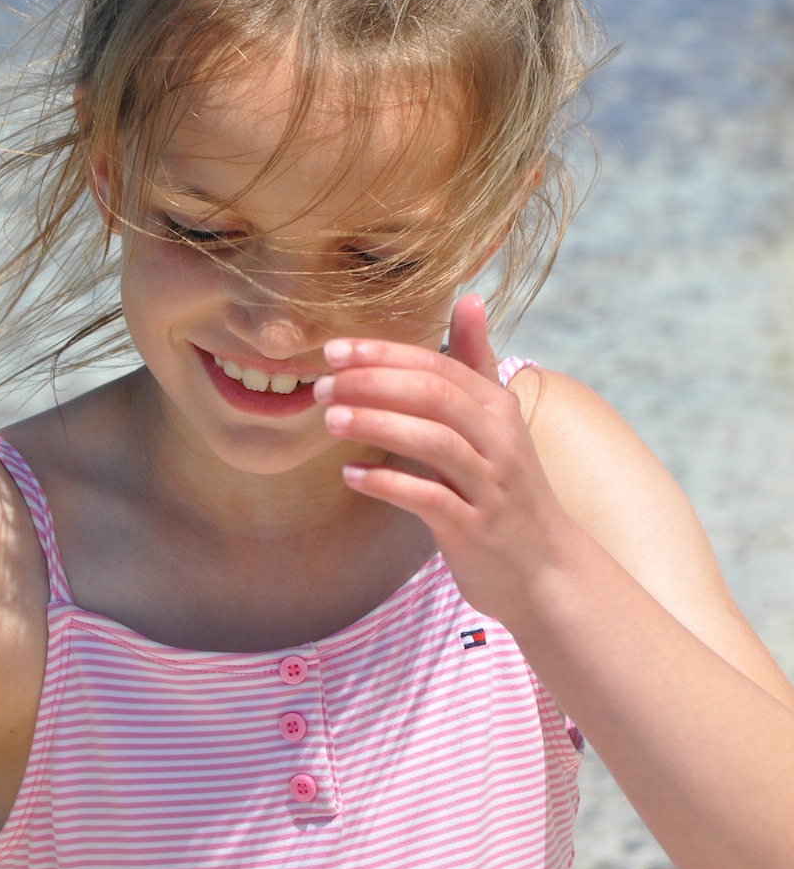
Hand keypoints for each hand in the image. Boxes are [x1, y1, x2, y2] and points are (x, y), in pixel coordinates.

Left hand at [314, 294, 573, 625]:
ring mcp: (490, 486)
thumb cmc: (506, 490)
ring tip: (330, 421)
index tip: (333, 351)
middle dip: (373, 384)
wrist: (546, 570)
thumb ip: (475, 364)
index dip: (384, 355)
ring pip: (434, 441)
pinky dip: (387, 484)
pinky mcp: (475, 530)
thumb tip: (468, 297)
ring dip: (377, 424)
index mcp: (498, 408)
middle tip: (322, 386)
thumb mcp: (496, 423)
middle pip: (434, 395)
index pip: (437, 366)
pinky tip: (352, 476)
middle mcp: (499, 441)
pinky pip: (429, 499)